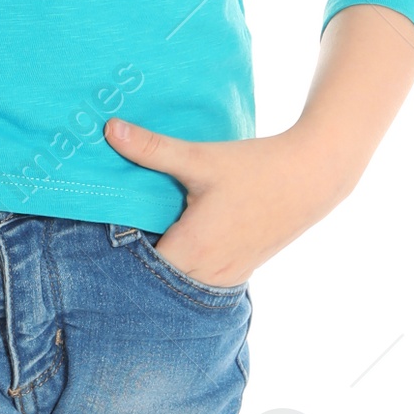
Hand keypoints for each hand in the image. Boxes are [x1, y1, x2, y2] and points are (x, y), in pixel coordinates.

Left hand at [105, 6, 413, 285]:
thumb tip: (109, 129)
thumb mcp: (200, 158)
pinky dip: (185, 268)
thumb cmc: (256, 168)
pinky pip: (199, 281)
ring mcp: (225, 277)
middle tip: (117, 232)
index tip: (102, 231)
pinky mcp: (238, 273)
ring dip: (162, 267)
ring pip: (178, 284)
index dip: (117, 252)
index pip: (136, 268)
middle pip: (155, 280)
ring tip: (146, 238)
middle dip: (136, 261)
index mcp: (191, 250)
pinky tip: (179, 241)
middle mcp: (206, 274)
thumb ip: (152, 149)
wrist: (311, 178)